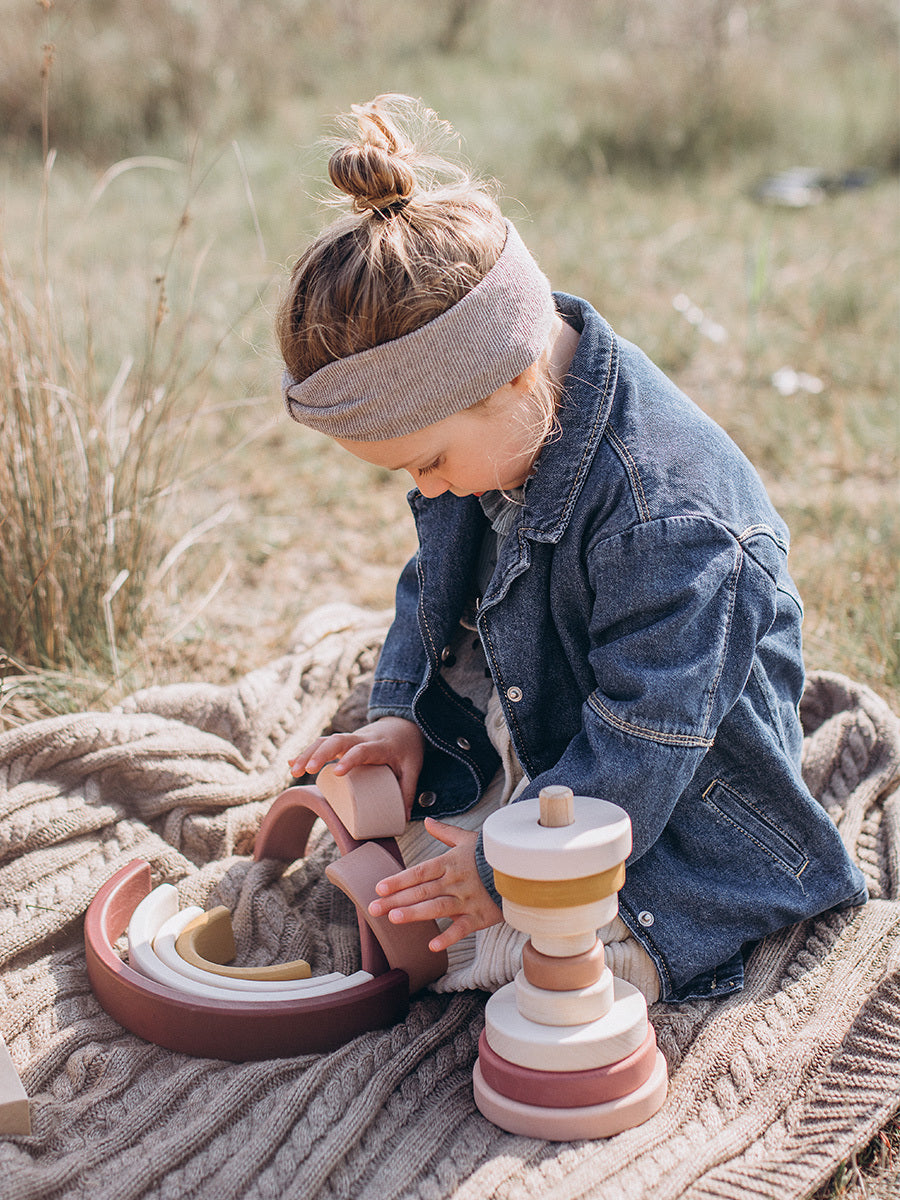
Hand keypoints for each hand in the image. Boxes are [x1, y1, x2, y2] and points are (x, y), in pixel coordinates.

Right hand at [288, 716, 423, 816]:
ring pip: (326, 740)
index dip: (350, 759)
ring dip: (308, 753)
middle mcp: (361, 738)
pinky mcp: (343, 743)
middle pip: (337, 741)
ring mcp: (350, 739)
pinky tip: (291, 763)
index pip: (362, 749)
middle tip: (307, 770)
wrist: (404, 724)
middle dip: (319, 754)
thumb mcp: (413, 767)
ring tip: (294, 771)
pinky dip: (306, 752)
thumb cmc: (407, 748)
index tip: (337, 772)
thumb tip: (404, 820)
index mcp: (379, 745)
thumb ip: (408, 790)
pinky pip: (322, 744)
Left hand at [367, 818, 502, 952]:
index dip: (399, 879)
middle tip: (374, 908)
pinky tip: (432, 945)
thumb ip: (444, 832)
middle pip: (422, 891)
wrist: (522, 868)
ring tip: (394, 919)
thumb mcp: (468, 839)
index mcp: (450, 863)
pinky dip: (448, 937)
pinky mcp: (480, 916)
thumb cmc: (491, 854)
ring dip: (415, 913)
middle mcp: (455, 882)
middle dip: (396, 900)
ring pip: (437, 907)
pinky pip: (462, 928)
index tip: (379, 887)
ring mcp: (467, 900)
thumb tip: (427, 821)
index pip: (419, 872)